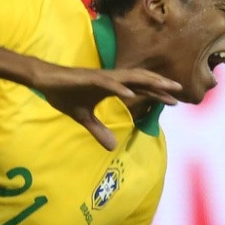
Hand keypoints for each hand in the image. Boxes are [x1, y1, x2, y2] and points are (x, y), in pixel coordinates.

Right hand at [33, 62, 180, 149]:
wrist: (45, 81)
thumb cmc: (64, 94)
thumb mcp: (83, 118)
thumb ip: (98, 130)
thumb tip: (111, 147)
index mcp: (112, 86)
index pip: (140, 89)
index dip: (156, 94)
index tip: (174, 101)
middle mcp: (111, 79)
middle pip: (141, 81)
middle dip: (160, 85)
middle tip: (180, 90)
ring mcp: (102, 78)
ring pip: (130, 78)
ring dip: (148, 82)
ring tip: (164, 86)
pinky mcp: (90, 79)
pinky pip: (108, 83)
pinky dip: (120, 88)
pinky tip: (132, 94)